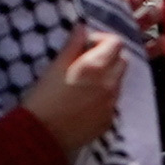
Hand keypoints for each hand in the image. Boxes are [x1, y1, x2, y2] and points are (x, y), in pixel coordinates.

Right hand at [24, 28, 131, 155]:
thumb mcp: (55, 67)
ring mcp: (111, 104)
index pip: (116, 43)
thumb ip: (73, 46)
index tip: (86, 46)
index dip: (102, 40)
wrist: (42, 136)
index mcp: (96, 67)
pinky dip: (103, 97)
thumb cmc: (44, 97)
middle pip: (122, 61)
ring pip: (118, 82)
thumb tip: (83, 28)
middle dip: (109, 57)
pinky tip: (84, 103)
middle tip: (88, 62)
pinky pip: (112, 102)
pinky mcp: (109, 120)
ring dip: (107, 77)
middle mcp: (110, 84)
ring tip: (85, 84)